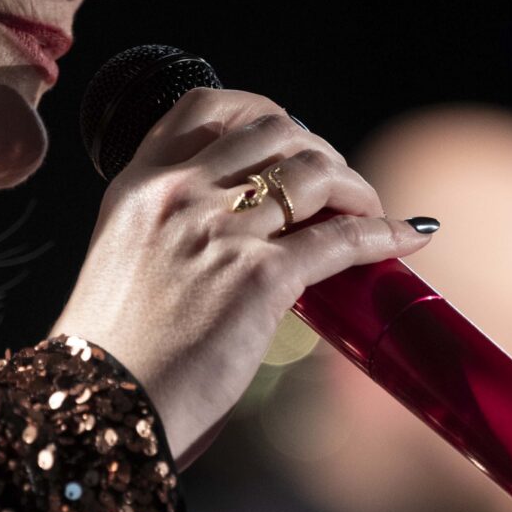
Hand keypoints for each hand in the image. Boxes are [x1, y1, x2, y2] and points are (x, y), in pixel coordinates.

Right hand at [53, 87, 431, 464]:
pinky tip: (407, 238)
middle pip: (276, 131)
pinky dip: (384, 234)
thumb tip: (235, 233)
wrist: (104, 403)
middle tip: (338, 189)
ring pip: (315, 174)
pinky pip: (341, 239)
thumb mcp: (125, 261)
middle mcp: (178, 194)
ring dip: (356, 187)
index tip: (291, 139)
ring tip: (369, 212)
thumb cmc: (116, 350)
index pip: (207, 108)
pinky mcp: (257, 278)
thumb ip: (169, 231)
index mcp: (139, 185)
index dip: (263, 112)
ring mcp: (219, 232)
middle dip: (319, 151)